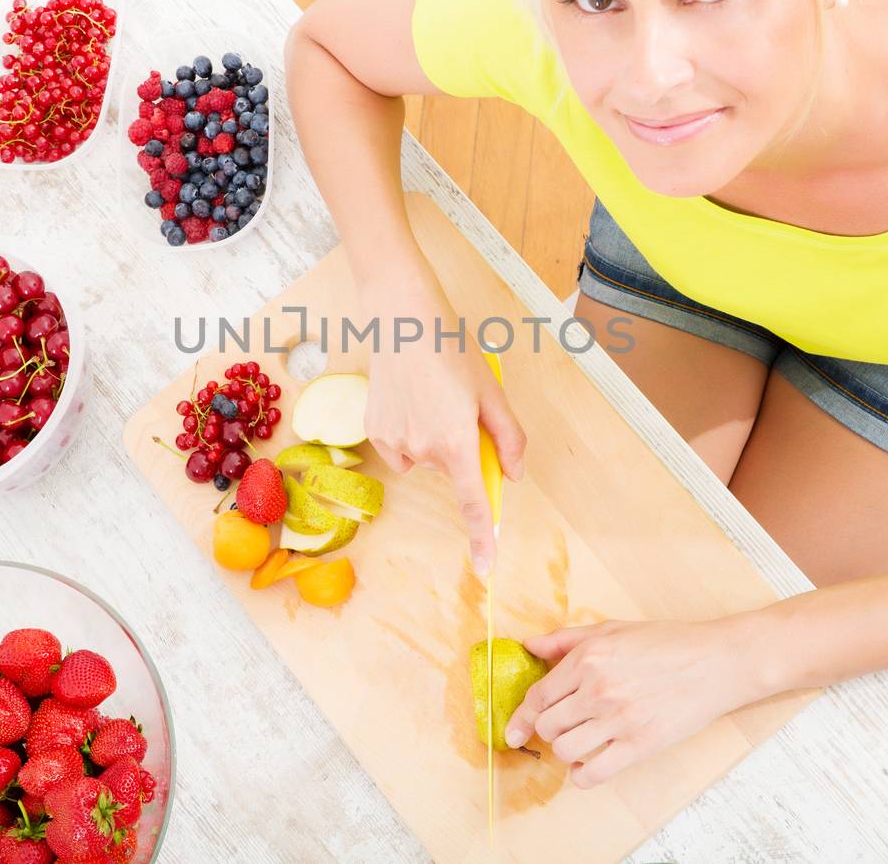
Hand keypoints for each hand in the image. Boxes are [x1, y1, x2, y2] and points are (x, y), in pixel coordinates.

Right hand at [362, 278, 525, 576]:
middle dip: (460, 449)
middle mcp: (422, 448)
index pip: (472, 503)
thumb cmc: (451, 349)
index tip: (485, 568)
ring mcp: (394, 441)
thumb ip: (508, 438)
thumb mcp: (491, 392)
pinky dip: (409, 432)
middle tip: (461, 407)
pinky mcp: (374, 430)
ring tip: (432, 395)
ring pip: (425, 459)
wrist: (402, 318)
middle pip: (451, 469)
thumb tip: (513, 474)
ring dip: (434, 440)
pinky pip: (401, 447)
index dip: (482, 537)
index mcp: (456, 441)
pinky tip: (410, 398)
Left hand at [503, 617, 768, 789]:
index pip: (538, 696)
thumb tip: (529, 645)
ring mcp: (618, 719)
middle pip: (547, 725)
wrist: (715, 662)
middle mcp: (597, 689)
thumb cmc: (665, 643)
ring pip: (565, 750)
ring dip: (565, 751)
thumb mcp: (612, 629)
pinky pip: (594, 773)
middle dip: (548, 730)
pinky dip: (582, 777)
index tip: (514, 731)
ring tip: (578, 743)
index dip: (522, 716)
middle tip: (562, 728)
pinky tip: (586, 769)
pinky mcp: (640, 744)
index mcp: (587, 659)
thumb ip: (566, 639)